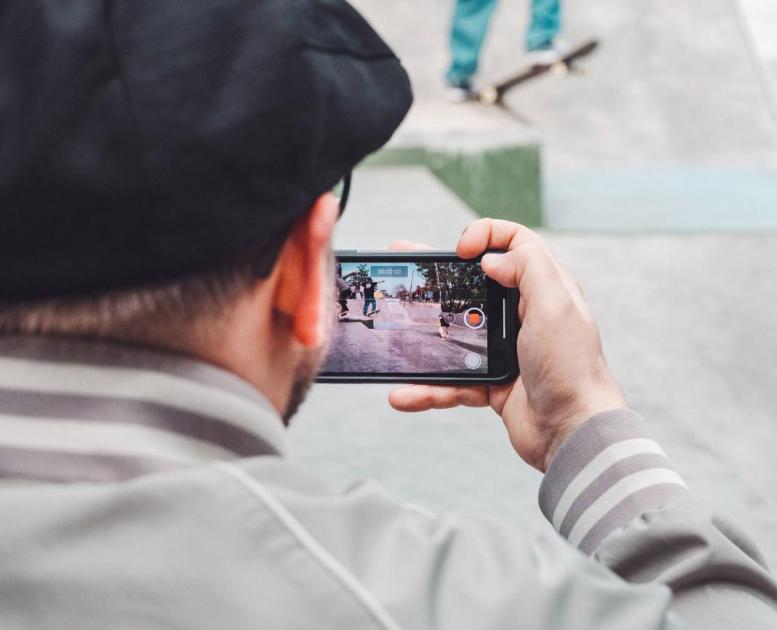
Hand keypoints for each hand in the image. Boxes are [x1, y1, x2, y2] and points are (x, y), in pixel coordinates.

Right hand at [387, 222, 625, 471]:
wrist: (572, 433)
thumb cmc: (572, 370)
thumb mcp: (556, 305)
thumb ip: (528, 268)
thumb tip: (492, 258)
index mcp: (544, 289)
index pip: (515, 243)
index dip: (486, 236)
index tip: (460, 250)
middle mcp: (524, 315)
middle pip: (474, 284)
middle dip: (438, 277)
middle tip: (407, 266)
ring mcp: (505, 350)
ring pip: (455, 336)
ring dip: (425, 340)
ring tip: (395, 338)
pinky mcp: (491, 384)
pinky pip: (451, 380)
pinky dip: (429, 388)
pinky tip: (406, 392)